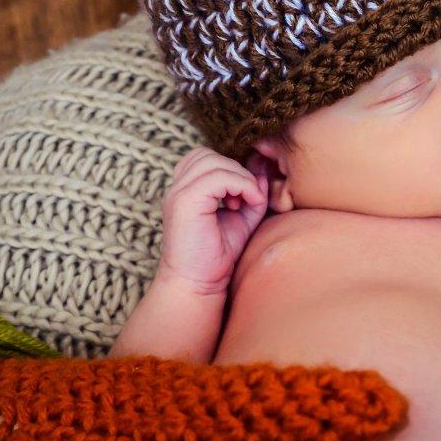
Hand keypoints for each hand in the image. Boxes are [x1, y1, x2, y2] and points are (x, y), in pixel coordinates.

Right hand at [159, 147, 269, 293]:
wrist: (198, 285)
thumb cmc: (217, 255)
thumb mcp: (242, 217)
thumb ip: (251, 193)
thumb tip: (263, 170)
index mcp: (185, 191)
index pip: (204, 158)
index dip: (229, 169)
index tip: (244, 197)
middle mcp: (177, 189)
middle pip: (207, 155)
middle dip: (235, 171)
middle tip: (246, 199)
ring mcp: (178, 194)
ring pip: (212, 161)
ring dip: (237, 177)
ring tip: (244, 204)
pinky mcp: (185, 202)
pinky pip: (217, 176)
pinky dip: (239, 185)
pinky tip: (243, 206)